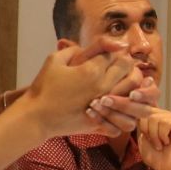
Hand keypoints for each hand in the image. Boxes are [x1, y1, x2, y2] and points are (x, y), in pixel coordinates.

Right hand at [23, 41, 150, 137]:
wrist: (36, 117)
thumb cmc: (43, 87)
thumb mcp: (54, 60)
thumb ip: (74, 48)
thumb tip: (91, 46)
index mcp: (91, 70)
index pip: (116, 52)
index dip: (114, 50)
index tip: (111, 52)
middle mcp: (101, 86)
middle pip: (129, 68)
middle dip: (126, 64)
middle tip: (120, 66)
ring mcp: (104, 107)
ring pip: (134, 92)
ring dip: (132, 87)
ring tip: (124, 86)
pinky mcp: (101, 123)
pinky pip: (124, 119)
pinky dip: (125, 113)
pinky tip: (118, 108)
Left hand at [135, 109, 170, 169]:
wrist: (167, 168)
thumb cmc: (155, 156)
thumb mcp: (141, 136)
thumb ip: (140, 122)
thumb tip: (138, 108)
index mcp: (156, 116)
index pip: (142, 110)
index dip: (141, 125)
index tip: (147, 138)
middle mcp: (165, 114)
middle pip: (146, 113)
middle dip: (147, 131)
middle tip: (155, 143)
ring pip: (154, 118)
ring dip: (155, 136)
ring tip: (161, 144)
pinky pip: (164, 123)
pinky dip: (162, 136)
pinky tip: (168, 142)